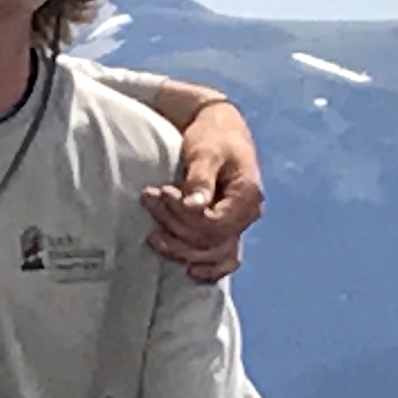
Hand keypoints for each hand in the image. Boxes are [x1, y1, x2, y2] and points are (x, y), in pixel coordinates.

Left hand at [143, 99, 263, 283]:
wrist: (220, 126)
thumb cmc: (214, 135)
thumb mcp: (206, 151)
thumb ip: (201, 179)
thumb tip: (194, 206)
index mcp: (247, 195)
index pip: (215, 224)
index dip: (185, 217)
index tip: (163, 193)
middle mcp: (247, 215)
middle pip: (211, 241)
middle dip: (175, 227)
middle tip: (149, 200)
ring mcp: (238, 224)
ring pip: (212, 253)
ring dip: (180, 248)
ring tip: (152, 234)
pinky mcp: (227, 228)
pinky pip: (223, 258)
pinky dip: (208, 268)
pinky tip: (189, 271)